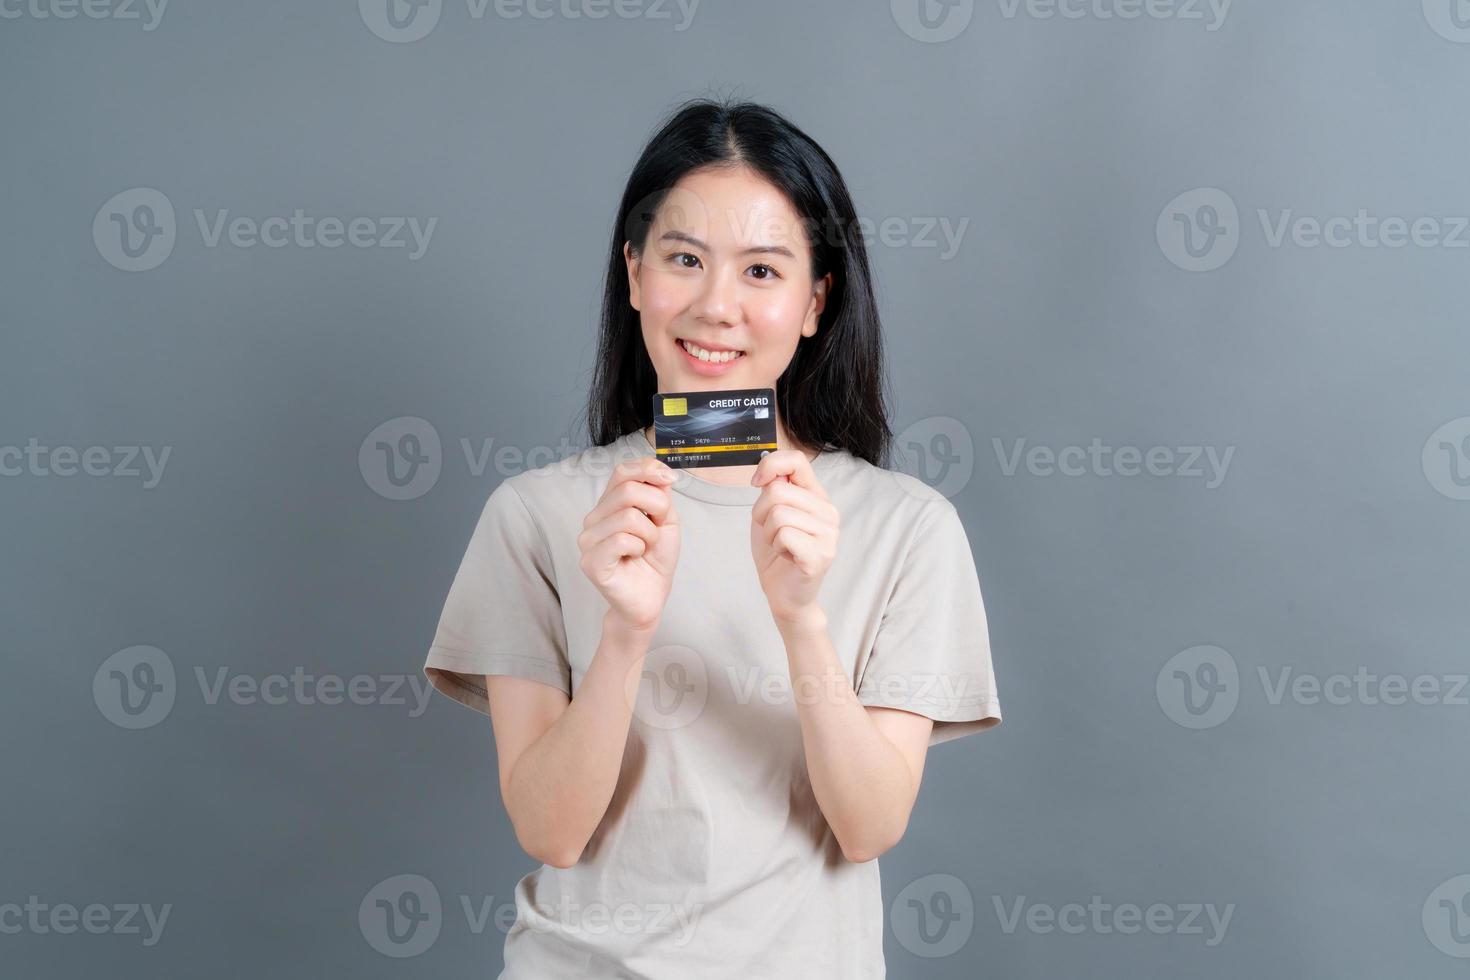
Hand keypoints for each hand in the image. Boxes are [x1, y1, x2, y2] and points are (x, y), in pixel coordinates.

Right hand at [578, 455, 680, 631]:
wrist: (650, 597)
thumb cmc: (654, 560)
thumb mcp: (665, 520)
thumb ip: (660, 493)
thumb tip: (660, 471)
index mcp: (609, 505)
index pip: (622, 471)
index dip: (648, 469)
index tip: (669, 480)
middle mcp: (594, 518)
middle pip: (628, 490)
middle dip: (657, 507)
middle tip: (658, 529)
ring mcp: (588, 540)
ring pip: (628, 516)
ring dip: (649, 534)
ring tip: (645, 548)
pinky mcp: (591, 561)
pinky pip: (621, 540)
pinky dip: (638, 547)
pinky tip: (635, 557)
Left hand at [749, 449, 838, 624]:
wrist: (784, 595)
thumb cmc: (777, 553)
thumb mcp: (769, 514)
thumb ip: (773, 490)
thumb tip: (769, 471)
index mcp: (817, 497)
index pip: (797, 460)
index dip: (770, 465)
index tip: (757, 482)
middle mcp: (828, 511)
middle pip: (778, 491)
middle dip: (761, 513)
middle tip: (771, 532)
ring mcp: (828, 533)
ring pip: (778, 514)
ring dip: (769, 533)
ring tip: (780, 546)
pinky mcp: (820, 554)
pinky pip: (784, 535)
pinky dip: (776, 546)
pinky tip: (787, 557)